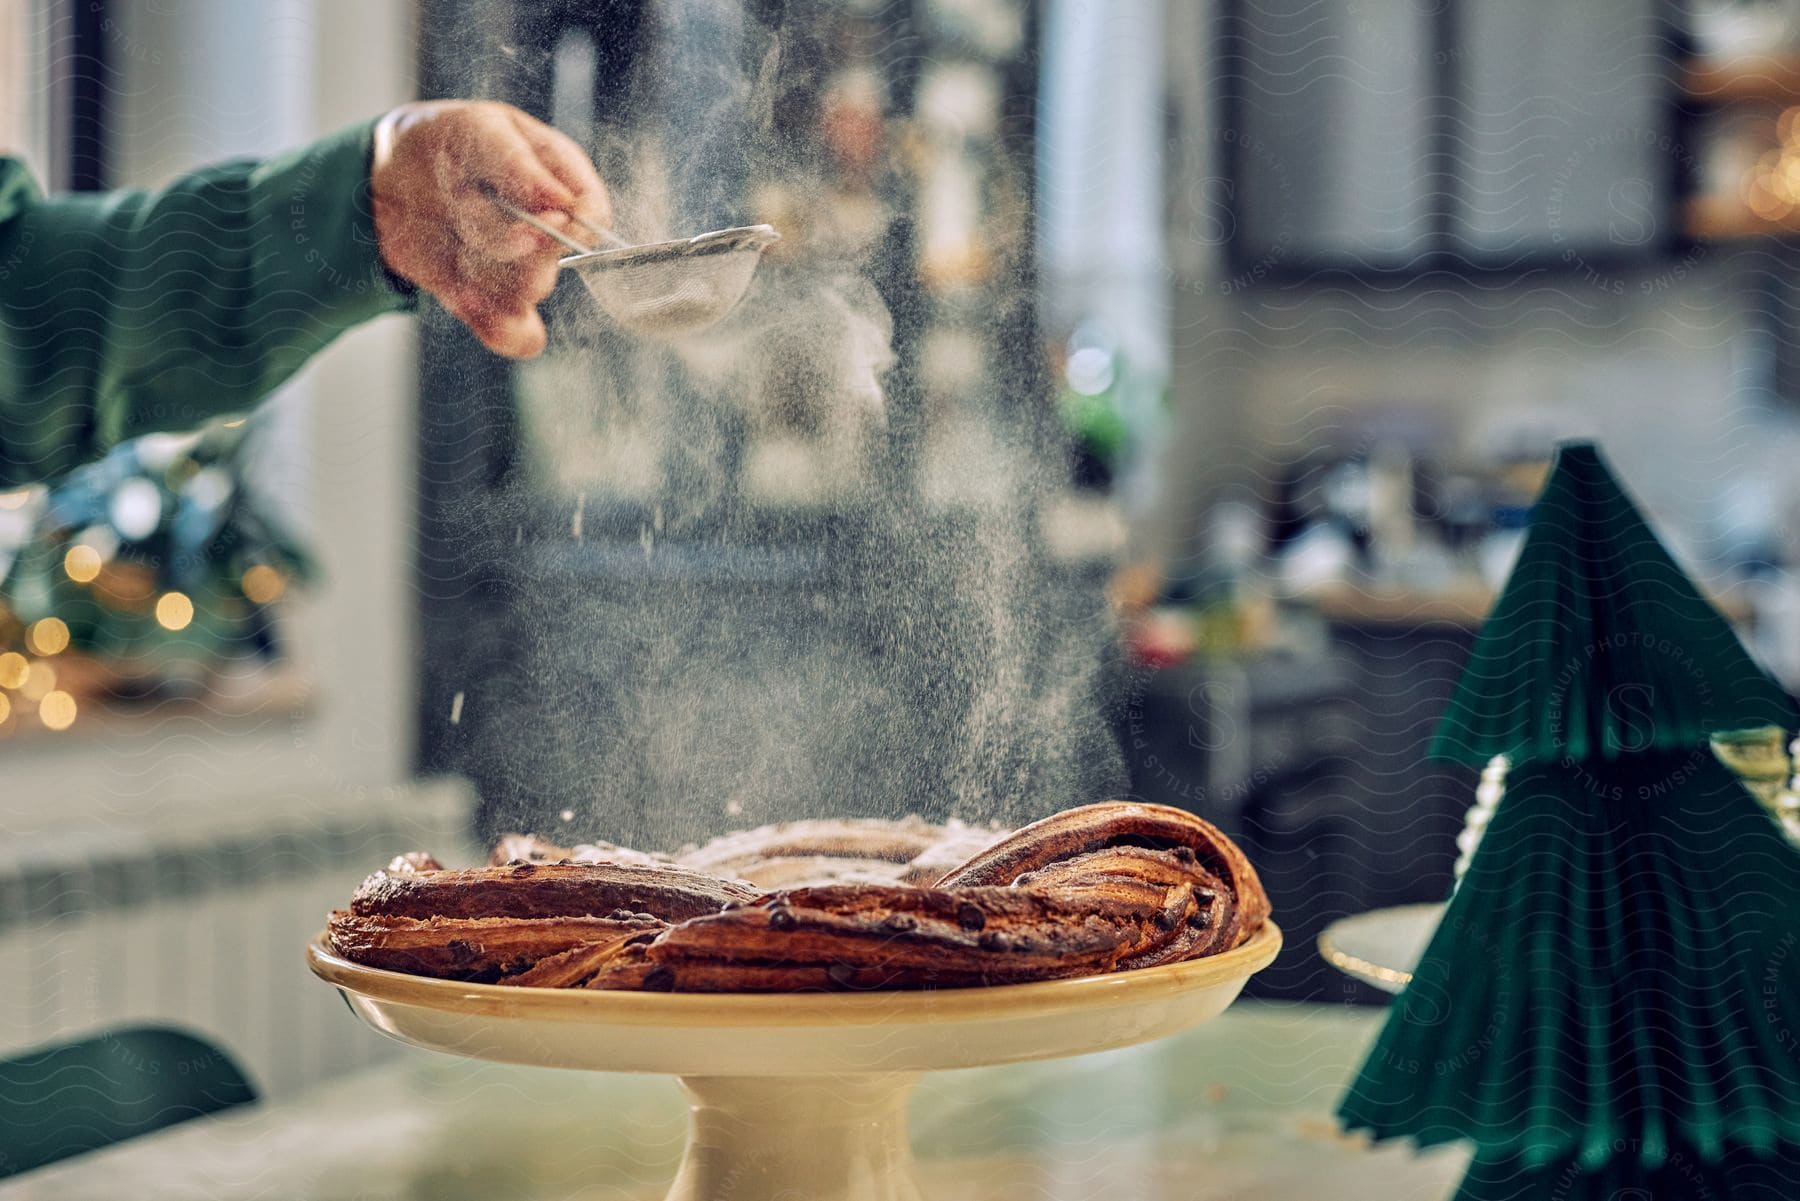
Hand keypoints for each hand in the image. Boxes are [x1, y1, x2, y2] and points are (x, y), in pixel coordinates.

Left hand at [370, 100, 609, 357]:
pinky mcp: (495, 303)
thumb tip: (561, 202)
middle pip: (552, 261)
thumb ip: (516, 162)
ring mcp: (523, 271)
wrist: (391, 179)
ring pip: (525, 294)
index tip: (543, 213)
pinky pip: (519, 337)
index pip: (592, 215)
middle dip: (503, 241)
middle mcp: (549, 231)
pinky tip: (463, 296)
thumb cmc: (446, 142)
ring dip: (481, 267)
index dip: (570, 222)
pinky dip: (496, 327)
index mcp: (559, 179)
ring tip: (451, 235)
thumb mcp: (475, 131)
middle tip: (463, 206)